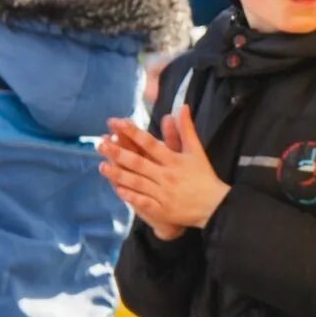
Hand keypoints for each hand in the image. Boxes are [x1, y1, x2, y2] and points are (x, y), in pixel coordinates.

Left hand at [98, 107, 227, 237]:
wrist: (215, 205)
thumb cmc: (203, 175)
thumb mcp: (196, 150)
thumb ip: (186, 129)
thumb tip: (182, 106)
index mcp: (174, 160)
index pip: (150, 143)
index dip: (132, 132)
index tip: (116, 123)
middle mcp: (167, 175)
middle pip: (139, 162)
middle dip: (118, 153)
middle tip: (100, 144)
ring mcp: (164, 193)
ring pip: (138, 182)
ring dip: (119, 174)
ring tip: (101, 166)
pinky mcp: (163, 209)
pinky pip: (144, 203)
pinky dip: (132, 196)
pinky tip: (118, 190)